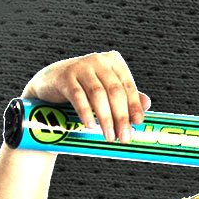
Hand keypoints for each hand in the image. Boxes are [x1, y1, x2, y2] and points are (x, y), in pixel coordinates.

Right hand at [20, 51, 151, 142]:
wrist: (51, 83)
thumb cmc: (86, 88)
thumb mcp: (107, 89)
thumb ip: (127, 95)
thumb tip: (147, 104)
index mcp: (113, 62)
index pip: (128, 86)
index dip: (134, 106)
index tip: (138, 124)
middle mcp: (98, 61)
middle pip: (115, 92)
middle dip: (121, 117)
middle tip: (124, 137)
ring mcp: (80, 67)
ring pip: (98, 95)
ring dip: (105, 118)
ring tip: (109, 136)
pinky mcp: (65, 77)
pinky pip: (78, 96)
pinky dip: (86, 112)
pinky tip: (90, 125)